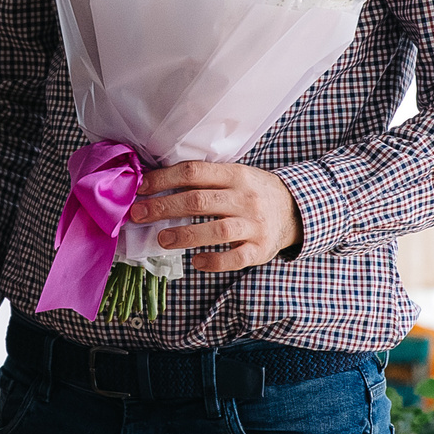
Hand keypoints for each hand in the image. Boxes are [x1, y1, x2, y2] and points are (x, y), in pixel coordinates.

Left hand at [129, 162, 301, 270]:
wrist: (294, 210)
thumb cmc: (252, 192)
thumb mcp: (235, 176)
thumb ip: (204, 180)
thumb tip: (156, 185)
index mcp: (236, 174)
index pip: (194, 172)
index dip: (164, 179)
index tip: (141, 188)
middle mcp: (246, 198)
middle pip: (199, 201)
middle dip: (164, 207)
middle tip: (138, 214)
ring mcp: (255, 224)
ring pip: (217, 230)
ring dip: (185, 235)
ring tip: (161, 240)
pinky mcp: (260, 249)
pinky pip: (235, 258)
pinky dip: (214, 261)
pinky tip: (196, 262)